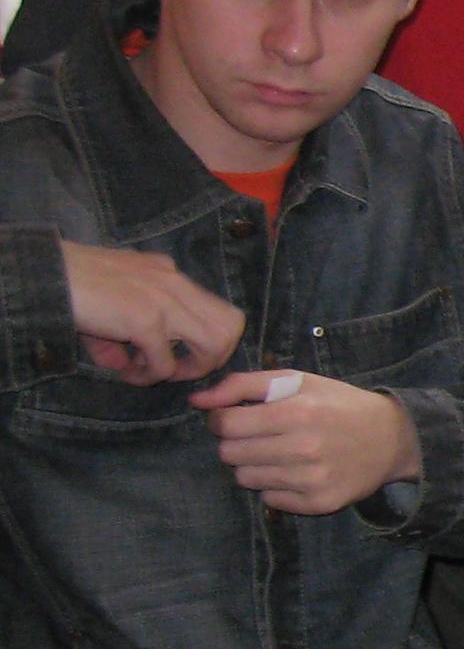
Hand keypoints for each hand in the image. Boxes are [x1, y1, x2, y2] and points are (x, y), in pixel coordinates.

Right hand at [61, 242, 244, 382]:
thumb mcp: (111, 298)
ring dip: (190, 368)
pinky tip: (128, 373)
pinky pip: (165, 364)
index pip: (219, 308)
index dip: (210, 338)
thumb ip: (125, 330)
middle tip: (180, 366)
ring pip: (216, 344)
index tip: (184, 353)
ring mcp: (164, 301)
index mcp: (169, 273)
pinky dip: (149, 376)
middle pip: (232, 325)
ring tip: (158, 372)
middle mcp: (175, 283)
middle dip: (213, 356)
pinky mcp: (145, 321)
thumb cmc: (73, 282)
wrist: (46, 273)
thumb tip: (122, 365)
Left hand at [189, 370, 422, 514]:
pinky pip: (270, 500)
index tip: (237, 417)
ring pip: (245, 479)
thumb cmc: (338, 404)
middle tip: (259, 436)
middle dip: (237, 443)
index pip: (226, 424)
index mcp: (297, 412)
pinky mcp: (320, 503)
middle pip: (230, 454)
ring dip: (254, 465)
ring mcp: (312, 479)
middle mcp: (304, 448)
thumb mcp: (297, 381)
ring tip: (279, 454)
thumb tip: (196, 402)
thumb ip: (242, 385)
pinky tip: (296, 472)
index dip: (222, 419)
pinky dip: (276, 487)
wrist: (393, 438)